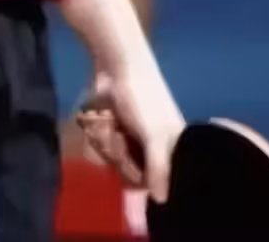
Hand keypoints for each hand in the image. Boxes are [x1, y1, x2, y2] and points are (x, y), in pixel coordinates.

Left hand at [76, 65, 183, 202]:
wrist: (114, 66)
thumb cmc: (144, 100)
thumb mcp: (156, 135)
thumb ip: (159, 169)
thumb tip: (161, 201)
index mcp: (172, 153)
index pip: (158, 185)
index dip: (145, 177)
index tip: (138, 161)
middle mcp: (151, 152)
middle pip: (130, 176)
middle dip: (120, 155)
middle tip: (120, 134)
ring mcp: (128, 143)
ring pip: (112, 163)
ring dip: (106, 143)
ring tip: (110, 123)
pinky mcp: (108, 134)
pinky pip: (98, 150)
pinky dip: (95, 136)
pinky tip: (99, 119)